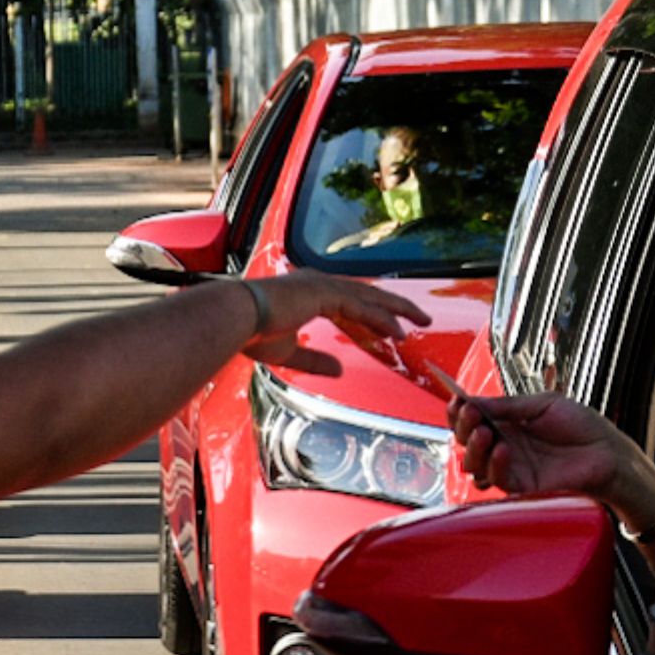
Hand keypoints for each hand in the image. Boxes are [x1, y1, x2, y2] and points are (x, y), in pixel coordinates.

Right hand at [240, 272, 431, 376]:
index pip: (352, 300)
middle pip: (368, 293)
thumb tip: (339, 371)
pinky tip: (399, 331)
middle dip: (397, 304)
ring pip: (371, 297)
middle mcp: (319, 283)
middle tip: (421, 316)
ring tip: (421, 321)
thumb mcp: (288, 352)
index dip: (376, 312)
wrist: (233, 318)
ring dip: (399, 309)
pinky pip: (361, 308)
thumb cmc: (250, 333)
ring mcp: (322, 285)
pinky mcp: (324, 294)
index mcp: (309, 291)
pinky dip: (382, 319)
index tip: (394, 325)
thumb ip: (315, 360)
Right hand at [450, 390, 654, 535]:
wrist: (607, 453)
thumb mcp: (543, 404)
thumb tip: (473, 401)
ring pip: (473, 463)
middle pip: (466, 440)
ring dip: (472, 446)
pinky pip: (496, 479)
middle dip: (462, 426)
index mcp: (508, 422)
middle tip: (470, 413)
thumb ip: (509, 405)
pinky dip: (494, 464)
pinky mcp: (521, 487)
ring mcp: (511, 466)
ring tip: (485, 431)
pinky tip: (504, 449)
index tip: (458, 400)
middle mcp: (504, 445)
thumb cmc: (582, 426)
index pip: (473, 418)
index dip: (460, 410)